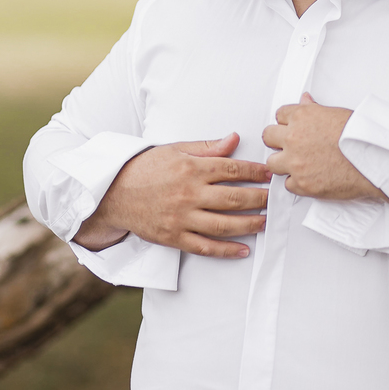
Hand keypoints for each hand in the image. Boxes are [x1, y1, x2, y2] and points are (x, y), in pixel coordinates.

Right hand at [73, 133, 270, 257]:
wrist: (113, 193)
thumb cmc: (144, 168)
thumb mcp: (174, 150)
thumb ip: (206, 147)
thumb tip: (234, 139)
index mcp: (191, 169)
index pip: (232, 170)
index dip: (255, 172)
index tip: (269, 173)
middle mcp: (189, 194)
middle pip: (234, 198)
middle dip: (259, 199)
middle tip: (275, 199)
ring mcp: (182, 218)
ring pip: (224, 225)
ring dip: (250, 224)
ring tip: (265, 223)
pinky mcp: (174, 237)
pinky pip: (205, 246)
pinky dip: (226, 250)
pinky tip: (243, 250)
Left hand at [262, 93, 381, 200]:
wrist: (375, 162)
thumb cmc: (361, 137)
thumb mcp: (337, 113)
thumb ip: (314, 109)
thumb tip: (304, 100)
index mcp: (302, 117)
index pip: (279, 115)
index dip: (286, 122)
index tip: (292, 128)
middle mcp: (294, 138)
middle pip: (267, 137)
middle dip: (277, 141)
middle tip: (290, 146)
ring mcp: (296, 162)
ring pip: (272, 163)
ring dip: (283, 164)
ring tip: (299, 164)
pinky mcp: (302, 184)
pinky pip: (287, 184)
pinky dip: (297, 183)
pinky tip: (310, 178)